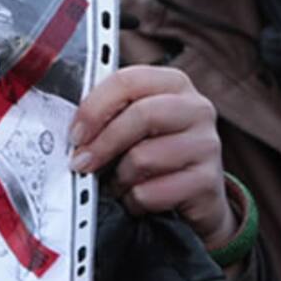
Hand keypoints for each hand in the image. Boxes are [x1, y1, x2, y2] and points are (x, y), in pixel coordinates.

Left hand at [68, 65, 234, 250]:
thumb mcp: (136, 125)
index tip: (75, 132)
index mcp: (173, 83)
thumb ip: (111, 113)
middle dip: (102, 143)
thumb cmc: (157, 153)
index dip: (95, 107)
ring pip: (144, 157)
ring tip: (120, 182)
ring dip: (120, 177)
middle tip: (80, 162)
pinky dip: (134, 200)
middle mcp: (196, 108)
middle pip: (140, 115)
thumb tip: (72, 126)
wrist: (197, 197)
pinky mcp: (208, 181)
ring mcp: (207, 144)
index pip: (128, 81)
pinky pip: (152, 191)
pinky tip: (138, 198)